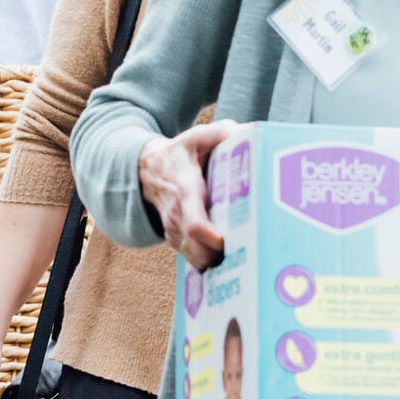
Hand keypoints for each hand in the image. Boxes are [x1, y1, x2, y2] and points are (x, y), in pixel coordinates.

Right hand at [139, 120, 236, 269]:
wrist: (147, 172)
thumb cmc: (180, 154)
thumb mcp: (196, 137)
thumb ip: (221, 133)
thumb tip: (247, 134)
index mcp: (185, 190)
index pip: (194, 221)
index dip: (208, 235)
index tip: (224, 241)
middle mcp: (178, 216)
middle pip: (198, 250)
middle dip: (222, 258)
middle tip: (253, 255)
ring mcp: (175, 232)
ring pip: (197, 260)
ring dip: (220, 265)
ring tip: (248, 261)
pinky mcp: (178, 242)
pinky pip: (196, 261)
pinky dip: (214, 265)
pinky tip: (236, 262)